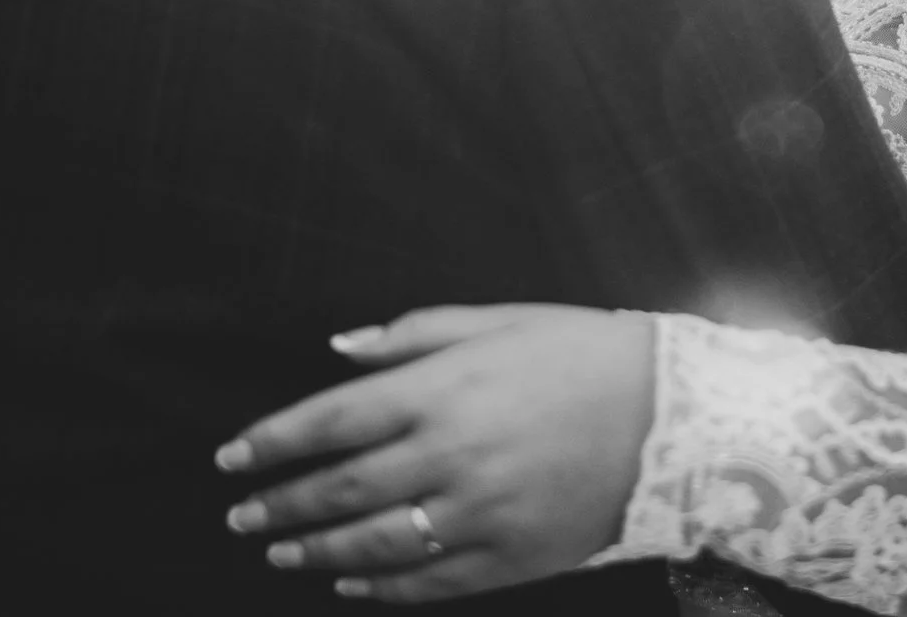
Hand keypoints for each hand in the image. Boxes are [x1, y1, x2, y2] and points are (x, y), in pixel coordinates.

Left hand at [215, 304, 656, 602]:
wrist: (675, 416)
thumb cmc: (584, 353)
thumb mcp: (501, 320)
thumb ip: (414, 335)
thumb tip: (338, 350)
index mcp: (445, 389)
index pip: (333, 420)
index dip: (273, 442)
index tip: (231, 458)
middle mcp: (452, 455)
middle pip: (342, 490)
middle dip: (281, 505)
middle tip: (241, 518)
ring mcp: (481, 515)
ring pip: (375, 544)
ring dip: (316, 551)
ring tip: (280, 553)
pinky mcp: (510, 557)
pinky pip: (430, 582)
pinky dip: (380, 586)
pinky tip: (349, 580)